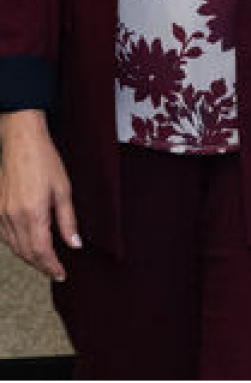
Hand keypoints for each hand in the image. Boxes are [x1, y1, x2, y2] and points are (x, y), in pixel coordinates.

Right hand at [0, 110, 80, 281]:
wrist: (21, 143)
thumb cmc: (45, 162)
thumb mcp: (63, 190)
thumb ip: (68, 220)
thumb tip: (74, 244)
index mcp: (33, 214)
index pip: (41, 251)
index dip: (51, 267)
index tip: (61, 275)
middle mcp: (13, 219)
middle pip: (26, 253)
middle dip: (41, 266)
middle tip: (55, 272)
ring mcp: (1, 216)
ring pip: (14, 248)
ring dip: (29, 258)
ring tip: (45, 262)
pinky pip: (5, 237)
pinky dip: (17, 246)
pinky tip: (28, 245)